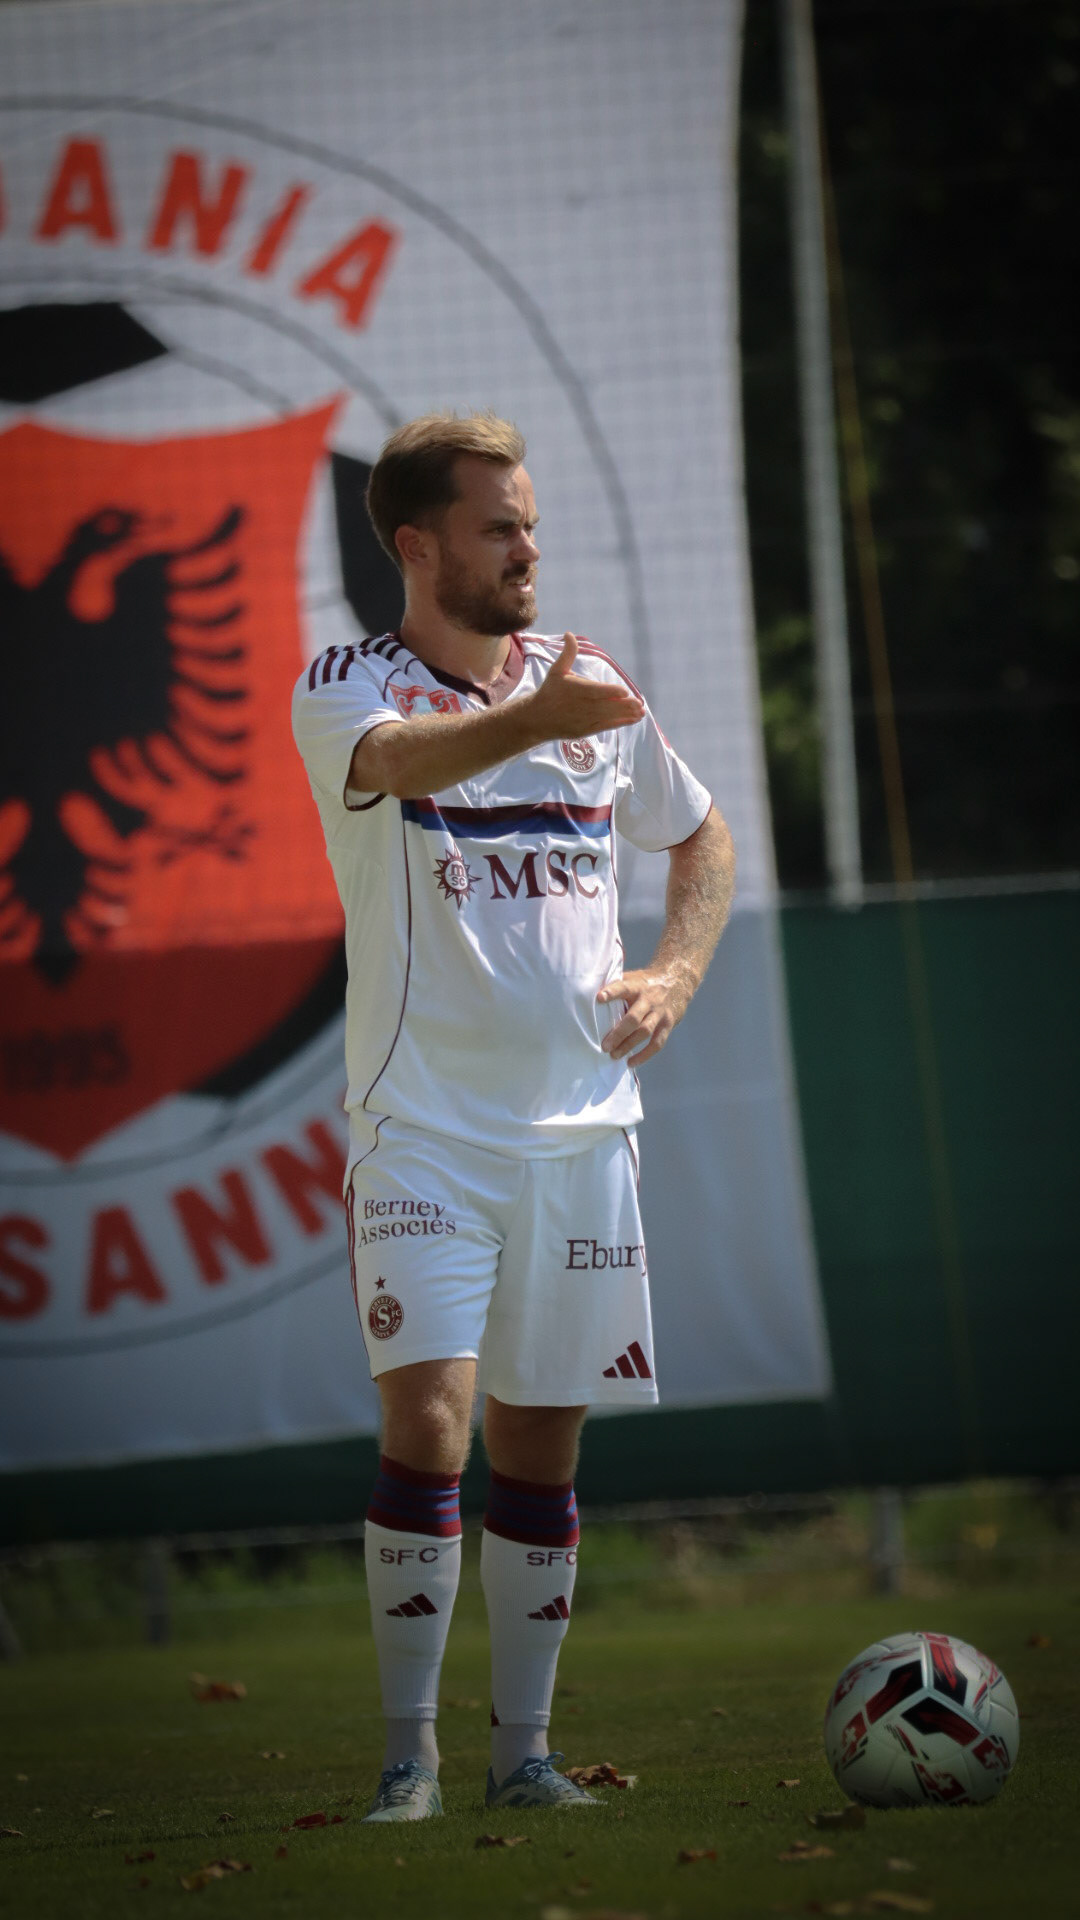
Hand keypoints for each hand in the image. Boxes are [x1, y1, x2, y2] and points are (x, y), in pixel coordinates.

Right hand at [523, 633, 643, 745]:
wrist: (536, 718)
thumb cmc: (549, 691)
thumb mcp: (556, 671)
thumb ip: (568, 654)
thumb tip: (569, 634)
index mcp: (576, 690)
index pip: (596, 691)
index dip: (611, 692)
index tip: (625, 692)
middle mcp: (581, 706)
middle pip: (605, 706)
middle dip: (624, 706)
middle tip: (639, 704)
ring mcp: (584, 720)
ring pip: (608, 717)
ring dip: (626, 715)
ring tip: (641, 713)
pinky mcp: (586, 730)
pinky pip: (605, 727)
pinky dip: (619, 723)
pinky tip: (632, 720)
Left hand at [596, 968, 692, 1066]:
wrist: (677, 981)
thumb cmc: (645, 983)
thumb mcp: (632, 979)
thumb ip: (616, 987)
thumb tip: (588, 997)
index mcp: (637, 985)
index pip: (623, 987)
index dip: (612, 992)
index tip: (599, 998)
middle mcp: (649, 999)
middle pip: (633, 1018)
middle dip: (618, 1033)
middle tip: (604, 1046)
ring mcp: (660, 1012)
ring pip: (644, 1031)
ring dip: (628, 1045)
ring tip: (614, 1055)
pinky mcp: (668, 1024)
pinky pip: (657, 1043)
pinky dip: (644, 1055)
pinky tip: (631, 1063)